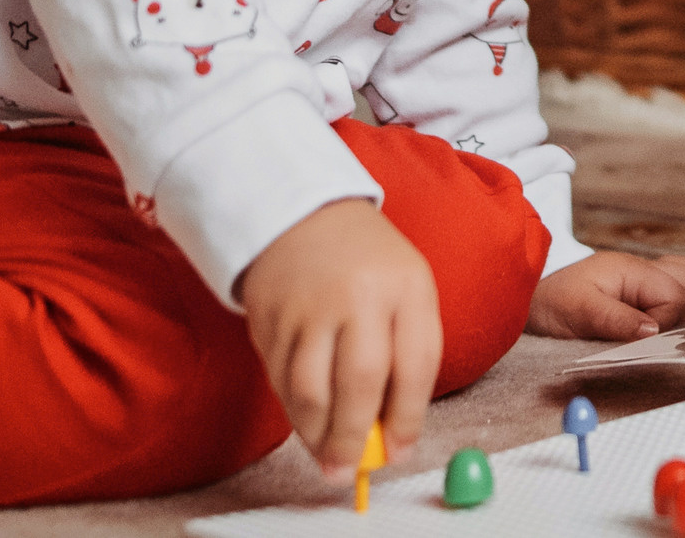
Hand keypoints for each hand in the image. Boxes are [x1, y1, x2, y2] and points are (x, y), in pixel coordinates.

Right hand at [240, 199, 442, 479]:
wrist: (302, 212)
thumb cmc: (367, 262)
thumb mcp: (408, 288)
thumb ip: (409, 354)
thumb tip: (394, 433)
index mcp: (406, 285)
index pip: (415, 365)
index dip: (408, 418)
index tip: (399, 451)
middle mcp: (357, 294)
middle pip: (359, 382)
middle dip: (355, 438)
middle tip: (350, 471)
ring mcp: (308, 305)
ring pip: (309, 389)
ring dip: (316, 434)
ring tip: (325, 455)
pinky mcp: (269, 317)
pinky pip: (280, 379)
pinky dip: (292, 410)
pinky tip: (304, 419)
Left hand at [528, 251, 684, 338]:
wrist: (531, 295)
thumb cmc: (553, 301)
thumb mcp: (582, 312)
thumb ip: (618, 320)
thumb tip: (653, 331)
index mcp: (632, 271)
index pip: (675, 294)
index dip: (665, 322)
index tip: (643, 338)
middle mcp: (642, 271)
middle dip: (684, 310)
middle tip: (656, 332)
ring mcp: (641, 279)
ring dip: (681, 308)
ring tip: (657, 330)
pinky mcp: (637, 291)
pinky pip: (671, 292)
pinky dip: (672, 308)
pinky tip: (651, 325)